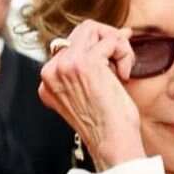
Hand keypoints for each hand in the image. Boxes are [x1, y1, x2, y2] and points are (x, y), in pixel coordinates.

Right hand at [40, 21, 143, 169]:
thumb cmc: (109, 124)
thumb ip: (94, 66)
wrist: (112, 144)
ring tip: (124, 69)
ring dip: (117, 45)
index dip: (98, 46)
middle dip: (108, 41)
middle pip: (81, 31)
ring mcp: (66, 66)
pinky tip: (125, 76)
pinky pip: (110, 40)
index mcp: (49, 81)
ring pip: (94, 29)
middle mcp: (51, 71)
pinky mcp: (85, 63)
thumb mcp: (91, 93)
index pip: (71, 45)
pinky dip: (124, 53)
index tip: (117, 56)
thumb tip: (121, 32)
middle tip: (123, 64)